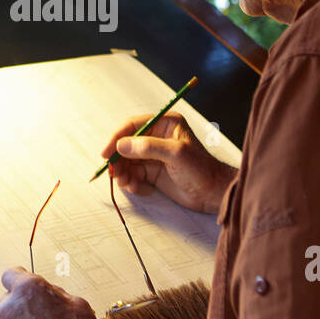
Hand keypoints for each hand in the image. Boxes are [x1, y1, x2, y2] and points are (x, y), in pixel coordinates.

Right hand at [101, 112, 235, 214]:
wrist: (213, 193)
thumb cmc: (201, 169)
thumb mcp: (175, 154)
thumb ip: (148, 147)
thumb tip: (121, 145)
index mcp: (165, 124)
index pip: (133, 125)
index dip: (117, 138)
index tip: (106, 153)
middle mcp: (157, 137)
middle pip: (127, 144)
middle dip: (118, 159)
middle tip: (114, 173)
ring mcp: (154, 155)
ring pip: (128, 161)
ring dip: (123, 172)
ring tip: (126, 183)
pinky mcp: (153, 172)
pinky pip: (134, 174)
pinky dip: (130, 181)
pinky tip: (135, 187)